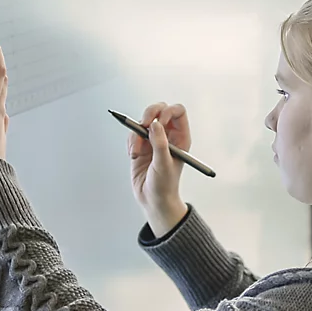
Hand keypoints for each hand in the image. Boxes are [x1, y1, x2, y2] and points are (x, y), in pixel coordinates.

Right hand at [129, 101, 189, 236]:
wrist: (153, 200)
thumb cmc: (165, 185)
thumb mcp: (164, 164)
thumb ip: (160, 143)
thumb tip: (155, 124)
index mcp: (180, 137)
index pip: (177, 112)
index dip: (168, 111)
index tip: (158, 122)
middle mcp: (168, 135)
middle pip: (159, 110)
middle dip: (149, 115)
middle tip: (142, 125)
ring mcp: (153, 139)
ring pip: (143, 121)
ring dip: (137, 134)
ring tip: (137, 152)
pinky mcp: (140, 145)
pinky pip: (133, 134)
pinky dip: (131, 143)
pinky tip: (133, 156)